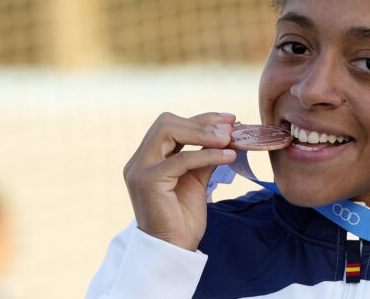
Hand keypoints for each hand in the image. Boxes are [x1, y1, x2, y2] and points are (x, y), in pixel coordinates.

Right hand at [122, 112, 235, 250]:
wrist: (173, 251)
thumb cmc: (183, 219)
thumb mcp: (196, 179)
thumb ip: (204, 156)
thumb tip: (227, 134)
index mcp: (147, 158)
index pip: (171, 125)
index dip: (201, 119)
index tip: (229, 119)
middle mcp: (138, 161)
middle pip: (166, 122)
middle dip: (201, 122)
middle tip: (231, 127)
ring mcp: (140, 170)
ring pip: (168, 132)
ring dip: (203, 133)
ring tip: (230, 138)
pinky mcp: (148, 182)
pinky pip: (181, 158)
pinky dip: (207, 154)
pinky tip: (229, 156)